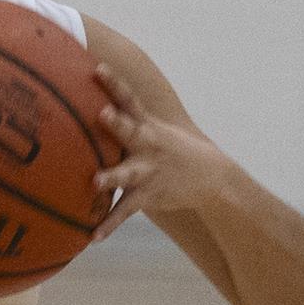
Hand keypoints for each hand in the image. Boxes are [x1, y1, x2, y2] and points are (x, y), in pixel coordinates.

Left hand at [91, 63, 226, 238]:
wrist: (210, 177)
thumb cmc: (172, 150)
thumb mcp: (155, 128)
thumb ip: (127, 118)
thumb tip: (96, 103)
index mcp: (147, 125)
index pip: (129, 98)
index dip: (113, 82)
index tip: (97, 68)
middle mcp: (147, 145)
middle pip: (129, 130)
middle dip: (116, 122)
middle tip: (102, 113)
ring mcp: (148, 170)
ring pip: (127, 173)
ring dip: (112, 176)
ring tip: (95, 181)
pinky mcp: (149, 195)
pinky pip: (126, 210)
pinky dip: (110, 224)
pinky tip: (93, 236)